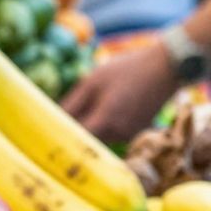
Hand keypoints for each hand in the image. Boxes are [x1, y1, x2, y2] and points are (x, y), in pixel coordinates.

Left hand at [60, 42, 179, 143]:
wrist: (166, 69)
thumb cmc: (126, 70)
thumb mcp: (93, 81)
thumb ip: (71, 104)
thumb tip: (52, 121)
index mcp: (104, 122)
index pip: (73, 140)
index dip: (58, 137)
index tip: (43, 135)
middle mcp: (116, 136)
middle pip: (85, 142)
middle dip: (72, 132)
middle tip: (58, 119)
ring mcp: (127, 137)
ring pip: (98, 138)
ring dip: (89, 128)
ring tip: (88, 108)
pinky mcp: (134, 134)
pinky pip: (111, 134)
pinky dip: (104, 125)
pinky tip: (109, 107)